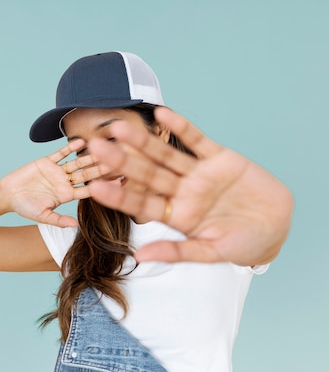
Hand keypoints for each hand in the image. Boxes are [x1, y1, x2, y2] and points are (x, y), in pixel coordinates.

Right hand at [0, 139, 109, 227]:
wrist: (8, 195)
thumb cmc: (25, 207)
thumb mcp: (42, 216)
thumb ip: (58, 220)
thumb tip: (75, 225)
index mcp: (66, 195)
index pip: (88, 189)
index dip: (103, 186)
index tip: (118, 182)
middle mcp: (65, 182)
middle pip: (86, 174)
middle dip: (101, 169)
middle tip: (119, 162)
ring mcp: (57, 171)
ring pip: (76, 162)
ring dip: (89, 156)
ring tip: (104, 148)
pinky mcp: (46, 162)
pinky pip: (60, 153)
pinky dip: (69, 147)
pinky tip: (81, 141)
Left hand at [88, 107, 293, 265]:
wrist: (277, 226)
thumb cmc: (243, 245)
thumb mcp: (211, 252)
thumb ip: (177, 251)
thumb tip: (140, 258)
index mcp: (177, 216)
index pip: (141, 204)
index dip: (119, 195)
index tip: (94, 188)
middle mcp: (182, 192)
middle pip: (148, 175)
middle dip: (123, 163)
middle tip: (97, 149)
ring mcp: (198, 174)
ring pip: (166, 154)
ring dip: (144, 141)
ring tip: (120, 127)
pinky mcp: (219, 158)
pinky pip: (197, 140)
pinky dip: (181, 127)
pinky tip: (161, 113)